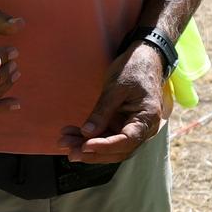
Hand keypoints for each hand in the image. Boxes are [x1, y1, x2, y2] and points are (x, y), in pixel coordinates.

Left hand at [61, 42, 168, 162]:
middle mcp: (143, 129)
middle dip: (93, 153)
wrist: (144, 58)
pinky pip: (106, 136)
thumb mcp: (116, 87)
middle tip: (69, 151)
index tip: (85, 146)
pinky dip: (90, 137)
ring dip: (87, 146)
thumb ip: (103, 111)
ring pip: (110, 146)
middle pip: (118, 149)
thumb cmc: (134, 69)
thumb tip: (87, 133)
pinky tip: (72, 133)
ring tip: (64, 141)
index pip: (127, 141)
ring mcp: (132, 128)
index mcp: (147, 118)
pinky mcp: (123, 125)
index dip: (105, 146)